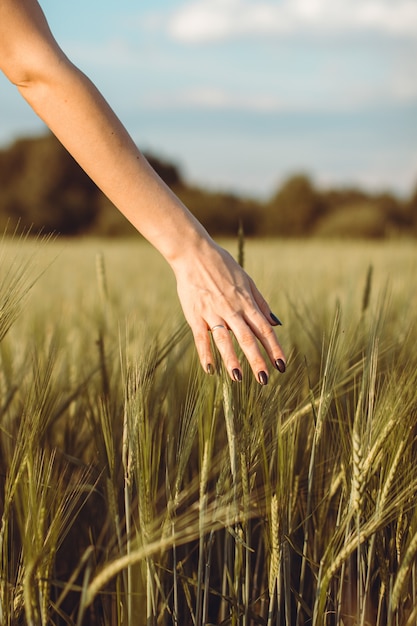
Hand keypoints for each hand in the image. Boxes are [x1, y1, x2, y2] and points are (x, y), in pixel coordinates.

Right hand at [173, 238, 285, 383]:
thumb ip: (260, 303)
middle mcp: (232, 309)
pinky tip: (210, 370)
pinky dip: (205, 354)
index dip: (274, 348)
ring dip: (232, 360)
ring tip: (239, 379)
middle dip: (257, 359)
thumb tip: (276, 322)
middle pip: (247, 338)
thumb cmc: (222, 266)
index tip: (282, 365)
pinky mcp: (195, 315)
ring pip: (225, 340)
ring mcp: (213, 313)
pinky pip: (201, 337)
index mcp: (246, 302)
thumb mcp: (247, 281)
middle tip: (265, 380)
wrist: (194, 253)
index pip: (264, 329)